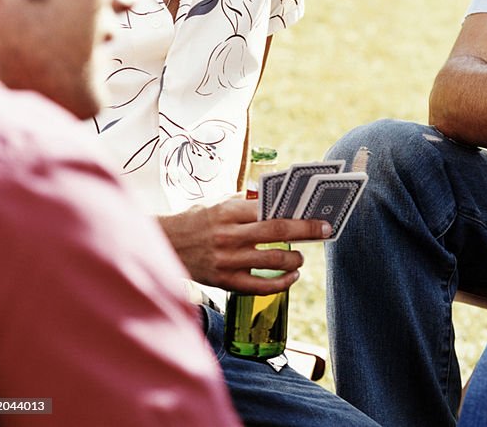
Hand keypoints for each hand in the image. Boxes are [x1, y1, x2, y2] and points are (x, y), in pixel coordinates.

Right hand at [159, 197, 331, 293]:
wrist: (161, 245)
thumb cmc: (196, 220)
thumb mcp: (218, 202)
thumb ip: (248, 201)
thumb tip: (281, 199)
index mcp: (228, 211)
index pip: (270, 209)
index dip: (296, 211)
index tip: (317, 212)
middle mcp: (228, 235)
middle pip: (276, 233)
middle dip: (306, 231)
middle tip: (325, 230)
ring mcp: (226, 261)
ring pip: (271, 262)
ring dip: (294, 260)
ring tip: (301, 257)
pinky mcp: (224, 282)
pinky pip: (259, 287)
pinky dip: (280, 284)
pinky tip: (291, 277)